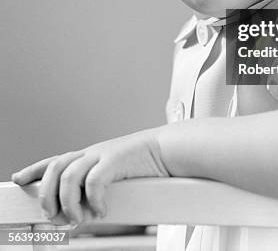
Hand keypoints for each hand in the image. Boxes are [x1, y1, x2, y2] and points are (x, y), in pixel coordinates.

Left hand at [11, 129, 167, 225]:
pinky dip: (94, 200)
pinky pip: (94, 181)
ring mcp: (103, 154)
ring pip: (69, 175)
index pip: (55, 160)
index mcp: (90, 155)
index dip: (34, 169)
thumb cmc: (146, 164)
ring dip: (68, 202)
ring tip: (77, 217)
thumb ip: (97, 187)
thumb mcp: (115, 174)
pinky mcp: (115, 159)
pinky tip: (102, 210)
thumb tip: (84, 213)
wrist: (168, 149)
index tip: (19, 178)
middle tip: (52, 213)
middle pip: (55, 167)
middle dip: (46, 193)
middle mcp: (92, 152)